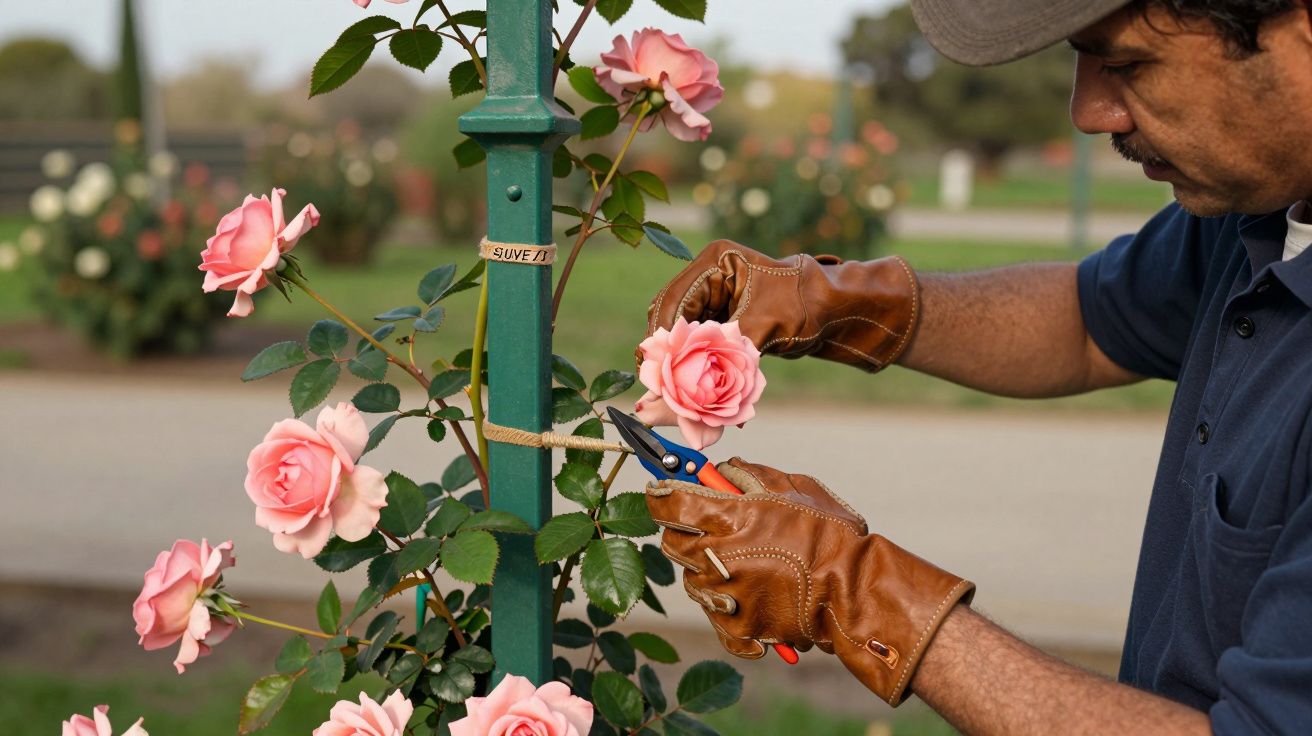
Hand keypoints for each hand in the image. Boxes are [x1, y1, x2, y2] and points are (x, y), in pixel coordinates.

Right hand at [644, 240, 920, 371]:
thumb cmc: (806, 307)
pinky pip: (703, 342)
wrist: (841, 311)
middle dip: (669, 354)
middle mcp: (711, 273)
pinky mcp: (727, 313)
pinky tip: (702, 389)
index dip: (661, 340)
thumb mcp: (759, 330)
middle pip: (672, 317)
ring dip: (684, 363)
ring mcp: (718, 293)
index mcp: (716, 262)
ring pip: (684, 333)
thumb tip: (689, 387)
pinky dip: (702, 365)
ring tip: (682, 394)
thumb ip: (718, 357)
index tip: (656, 374)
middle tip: (662, 388)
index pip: (672, 302)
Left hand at [645, 458, 973, 705]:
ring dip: (708, 570)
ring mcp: (726, 595)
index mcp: (731, 517)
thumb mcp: (796, 488)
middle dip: (682, 533)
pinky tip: (751, 597)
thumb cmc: (830, 533)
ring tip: (744, 565)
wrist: (855, 591)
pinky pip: (717, 617)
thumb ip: (753, 476)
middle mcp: (720, 556)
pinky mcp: (738, 628)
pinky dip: (729, 609)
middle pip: (672, 544)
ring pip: (692, 581)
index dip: (660, 495)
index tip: (661, 491)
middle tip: (707, 529)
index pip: (668, 503)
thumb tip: (723, 469)